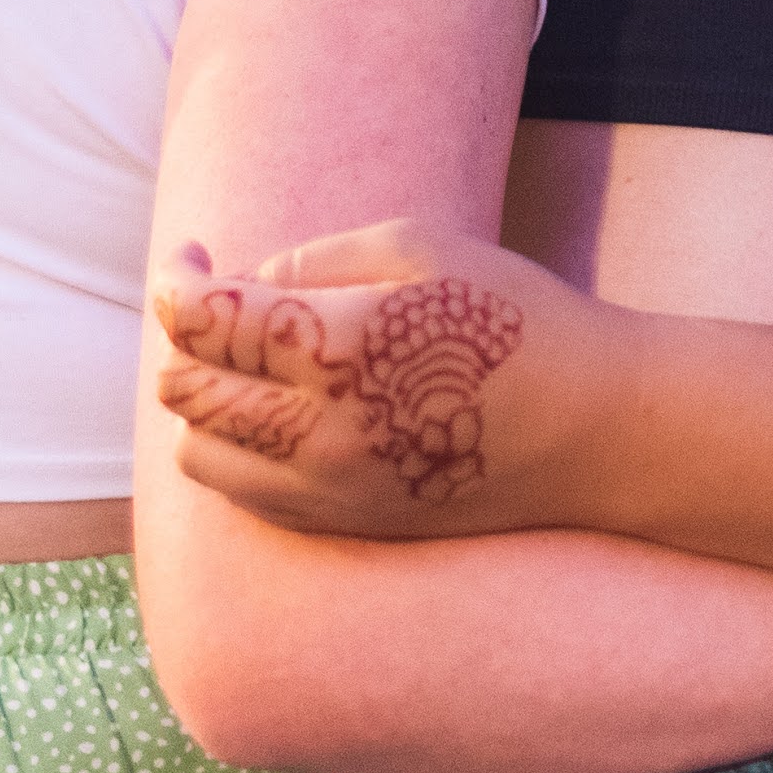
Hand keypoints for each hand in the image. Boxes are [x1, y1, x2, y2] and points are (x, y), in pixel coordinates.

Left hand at [152, 225, 601, 539]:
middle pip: (188, 391)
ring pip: (202, 453)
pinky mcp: (348, 524)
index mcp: (342, 346)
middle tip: (215, 308)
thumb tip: (241, 286)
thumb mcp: (422, 248)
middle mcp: (325, 431)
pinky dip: (239, 452)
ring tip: (252, 368)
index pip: (208, 321)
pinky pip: (247, 496)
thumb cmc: (517, 317)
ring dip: (206, 403)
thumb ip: (313, 260)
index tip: (188, 258)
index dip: (177, 280)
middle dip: (185, 341)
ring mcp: (333, 490)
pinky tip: (284, 415)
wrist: (596, 429)